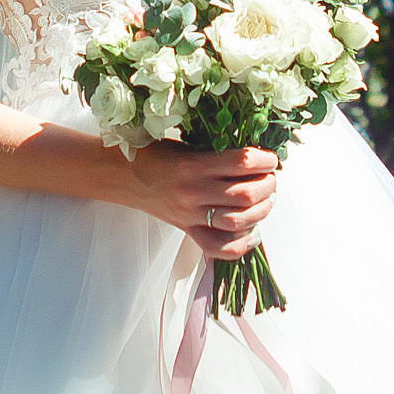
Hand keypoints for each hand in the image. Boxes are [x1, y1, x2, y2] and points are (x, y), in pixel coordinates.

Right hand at [115, 141, 278, 257]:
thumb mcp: (187, 145)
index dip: (264, 160)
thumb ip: (217, 152)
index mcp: (194, 165)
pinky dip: (241, 244)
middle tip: (270, 179)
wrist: (123, 176)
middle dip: (268, 186)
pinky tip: (252, 233)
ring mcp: (190, 215)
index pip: (241, 163)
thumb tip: (256, 158)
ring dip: (261, 211)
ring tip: (265, 200)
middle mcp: (193, 192)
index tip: (270, 159)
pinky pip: (218, 247)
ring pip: (238, 221)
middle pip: (245, 195)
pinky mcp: (187, 230)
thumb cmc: (156, 155)